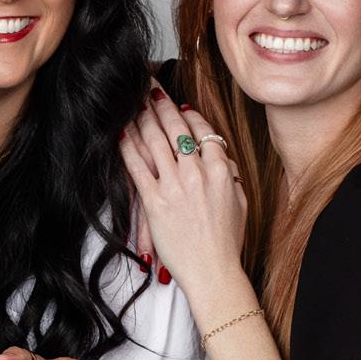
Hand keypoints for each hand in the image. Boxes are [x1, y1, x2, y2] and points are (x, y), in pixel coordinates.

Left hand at [119, 94, 247, 297]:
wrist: (213, 271)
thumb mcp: (240, 201)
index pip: (202, 130)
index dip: (188, 113)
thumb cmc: (226, 241)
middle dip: (160, 104)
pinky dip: (127, 146)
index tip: (178, 103)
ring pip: (154, 141)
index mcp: (222, 170)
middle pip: (175, 128)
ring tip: (132, 102)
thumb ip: (231, 174)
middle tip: (149, 88)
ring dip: (141, 117)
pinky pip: (137, 167)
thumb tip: (221, 157)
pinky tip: (120, 132)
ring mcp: (174, 186)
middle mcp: (197, 173)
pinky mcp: (154, 202)